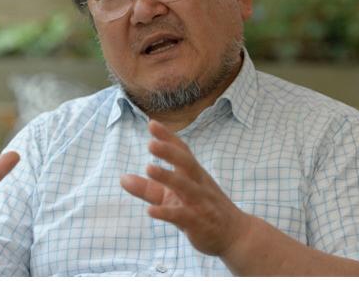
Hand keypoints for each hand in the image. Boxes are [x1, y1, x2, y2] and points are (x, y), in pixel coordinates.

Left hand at [120, 120, 249, 256]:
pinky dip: (166, 213)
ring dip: (168, 177)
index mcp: (193, 174)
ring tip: (148, 168)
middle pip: (186, 163)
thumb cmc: (200, 209)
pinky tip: (150, 211)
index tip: (152, 123)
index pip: (182, 151)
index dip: (168, 138)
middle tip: (151, 143)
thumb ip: (147, 188)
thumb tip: (122, 178)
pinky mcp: (198, 222)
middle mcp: (198, 184)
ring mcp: (200, 203)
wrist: (236, 235)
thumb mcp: (171, 197)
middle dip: (170, 152)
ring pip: (185, 186)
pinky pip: (182, 216)